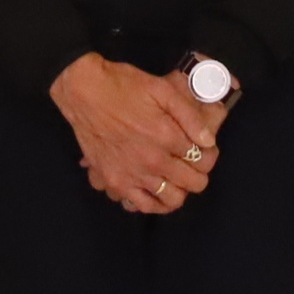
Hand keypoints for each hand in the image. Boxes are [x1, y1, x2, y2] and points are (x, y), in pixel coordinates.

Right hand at [53, 54, 225, 215]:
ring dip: (180, 190)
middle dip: (199, 173)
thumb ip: (189, 116)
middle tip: (192, 163)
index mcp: (167, 136)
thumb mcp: (162, 90)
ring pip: (172, 200)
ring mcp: (133, 175)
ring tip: (176, 178)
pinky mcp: (115, 181)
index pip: (203, 160)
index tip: (204, 149)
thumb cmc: (124, 87)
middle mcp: (152, 161)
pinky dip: (153, 202)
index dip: (209, 155)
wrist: (84, 93)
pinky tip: (155, 190)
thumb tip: (208, 141)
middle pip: (193, 183)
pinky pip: (142, 205)